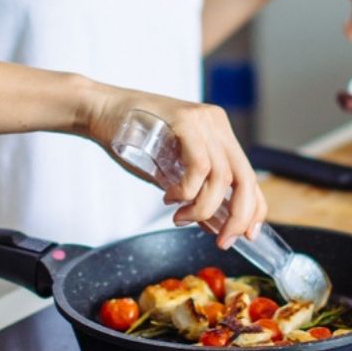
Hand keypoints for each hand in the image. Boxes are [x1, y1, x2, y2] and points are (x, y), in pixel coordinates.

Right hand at [84, 84, 265, 248]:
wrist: (98, 110)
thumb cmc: (130, 139)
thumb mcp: (169, 172)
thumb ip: (194, 193)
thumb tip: (214, 225)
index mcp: (219, 134)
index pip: (249, 176)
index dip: (254, 209)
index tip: (246, 235)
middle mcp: (217, 125)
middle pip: (245, 178)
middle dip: (238, 217)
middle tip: (222, 240)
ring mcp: (203, 120)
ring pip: (222, 177)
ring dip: (203, 208)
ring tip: (180, 217)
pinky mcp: (185, 120)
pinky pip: (199, 166)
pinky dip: (188, 191)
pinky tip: (170, 198)